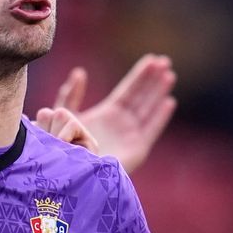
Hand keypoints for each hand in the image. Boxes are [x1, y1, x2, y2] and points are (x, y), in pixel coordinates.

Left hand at [34, 54, 179, 170]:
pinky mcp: (136, 150)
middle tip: (164, 60)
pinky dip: (160, 117)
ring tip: (170, 74)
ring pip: (149, 109)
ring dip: (159, 92)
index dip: (140, 75)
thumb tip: (80, 72)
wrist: (71, 173)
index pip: (129, 90)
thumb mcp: (64, 117)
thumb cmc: (63, 148)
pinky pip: (151, 130)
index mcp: (108, 114)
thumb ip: (70, 96)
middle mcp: (122, 124)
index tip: (151, 59)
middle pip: (142, 97)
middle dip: (153, 79)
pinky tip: (169, 102)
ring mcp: (131, 136)